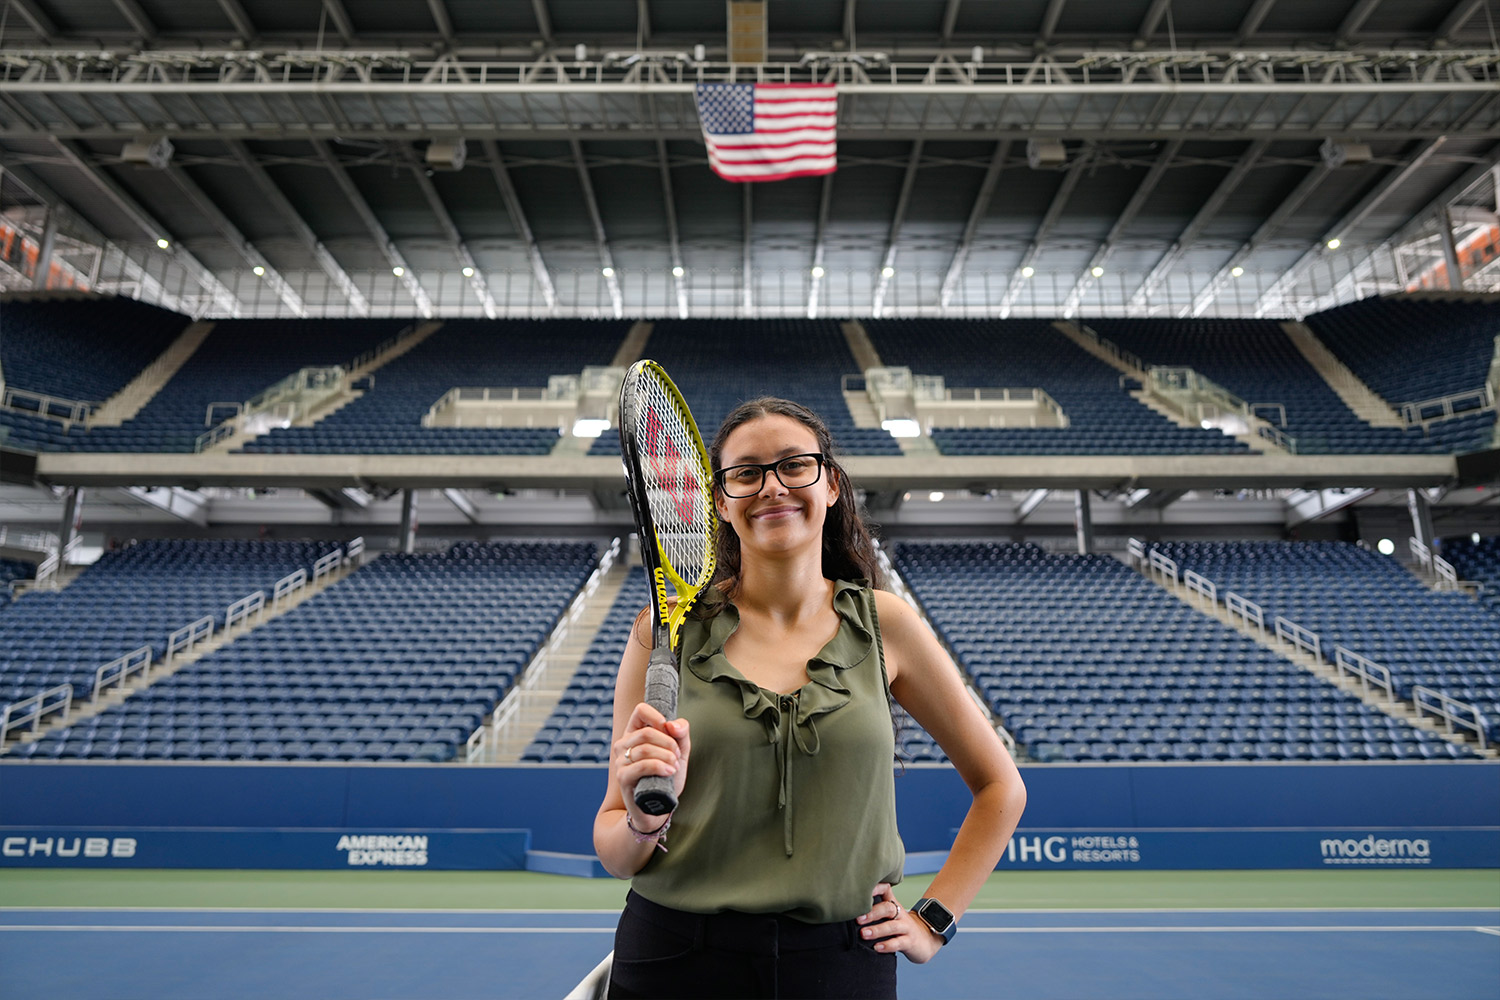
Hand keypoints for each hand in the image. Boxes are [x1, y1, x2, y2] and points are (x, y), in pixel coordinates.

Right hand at [613, 702, 690, 824]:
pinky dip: (659, 767)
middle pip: (647, 733)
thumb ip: (681, 733)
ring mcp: (621, 761)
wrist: (658, 807)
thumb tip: (672, 724)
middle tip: (677, 756)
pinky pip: (641, 766)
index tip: (670, 730)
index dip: (657, 717)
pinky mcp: (623, 777)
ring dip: (666, 757)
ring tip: (674, 767)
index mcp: (635, 733)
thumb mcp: (679, 752)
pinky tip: (669, 772)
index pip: (640, 710)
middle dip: (669, 743)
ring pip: (645, 749)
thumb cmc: (666, 777)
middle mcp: (624, 744)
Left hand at [856, 883, 944, 963]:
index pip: (885, 889)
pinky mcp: (910, 942)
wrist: (925, 941)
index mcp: (893, 904)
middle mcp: (900, 914)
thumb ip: (873, 909)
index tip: (860, 889)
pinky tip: (877, 948)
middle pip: (887, 908)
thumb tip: (847, 910)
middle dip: (872, 912)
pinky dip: (887, 945)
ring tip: (863, 934)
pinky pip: (899, 943)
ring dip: (877, 930)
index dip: (874, 888)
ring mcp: (906, 927)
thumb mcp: (889, 915)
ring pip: (892, 926)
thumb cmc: (899, 927)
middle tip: (857, 918)